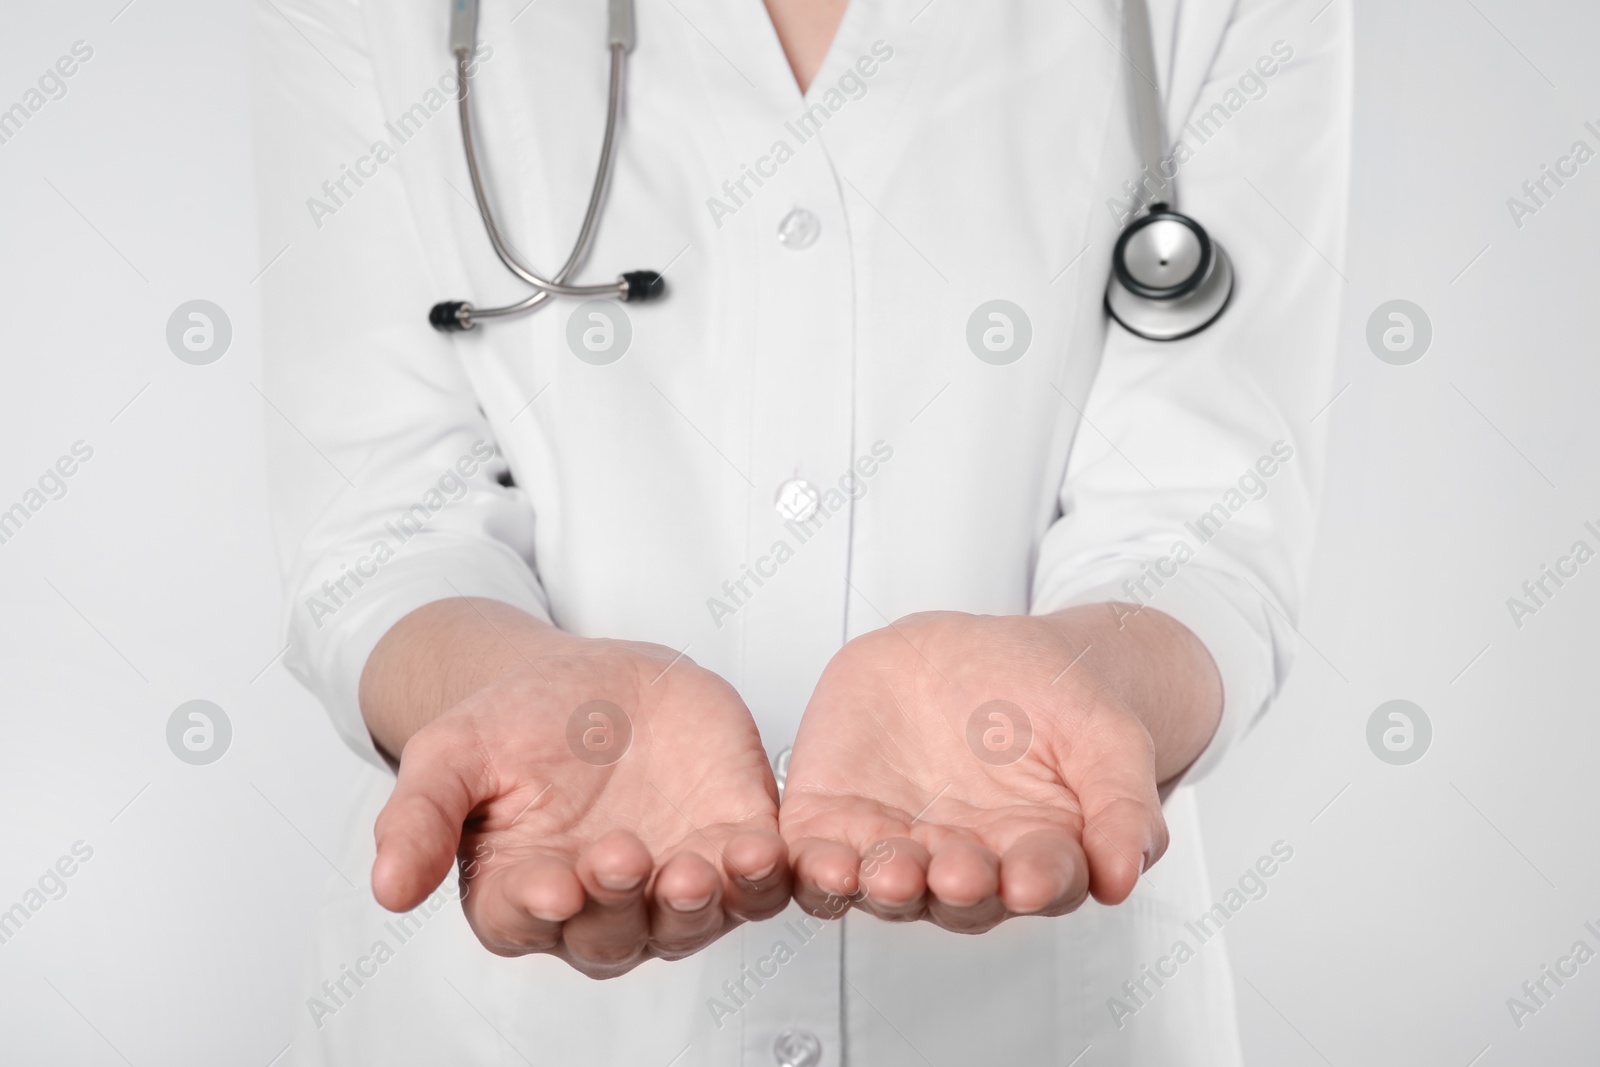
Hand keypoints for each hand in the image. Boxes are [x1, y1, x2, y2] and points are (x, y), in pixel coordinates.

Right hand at [371, 633, 788, 977]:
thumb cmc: (512, 723)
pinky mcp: (734, 846)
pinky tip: (767, 851)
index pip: (528, 922)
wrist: (586, 679)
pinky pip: (758, 880)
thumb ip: (418, 818)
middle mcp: (602, 908)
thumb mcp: (450, 754)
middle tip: (627, 859)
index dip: (540, 907)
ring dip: (702, 902)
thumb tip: (385, 890)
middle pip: (617, 933)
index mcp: (523, 895)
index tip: (551, 886)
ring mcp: (673, 883)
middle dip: (624, 902)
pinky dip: (767, 875)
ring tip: (707, 868)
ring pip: (693, 919)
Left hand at [779, 608, 1205, 933]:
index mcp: (1034, 857)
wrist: (974, 654)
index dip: (1038, 881)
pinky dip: (809, 864)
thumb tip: (1128, 872)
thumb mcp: (1107, 737)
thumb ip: (1122, 804)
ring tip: (880, 875)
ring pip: (882, 885)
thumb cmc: (1051, 700)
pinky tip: (811, 860)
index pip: (1041, 881)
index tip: (1034, 878)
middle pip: (957, 896)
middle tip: (953, 876)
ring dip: (878, 887)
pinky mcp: (833, 820)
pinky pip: (815, 854)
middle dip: (954, 888)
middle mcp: (963, 868)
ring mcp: (894, 847)